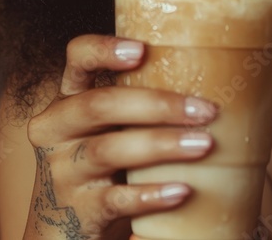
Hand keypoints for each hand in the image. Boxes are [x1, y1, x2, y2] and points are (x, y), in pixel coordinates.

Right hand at [23, 34, 217, 238]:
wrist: (63, 230)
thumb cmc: (101, 168)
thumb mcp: (106, 131)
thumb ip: (136, 108)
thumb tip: (214, 82)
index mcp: (67, 100)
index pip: (76, 58)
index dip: (104, 49)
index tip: (142, 50)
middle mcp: (56, 130)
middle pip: (99, 105)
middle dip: (157, 105)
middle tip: (205, 110)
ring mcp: (62, 172)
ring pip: (109, 150)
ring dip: (161, 145)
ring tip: (204, 145)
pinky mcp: (77, 210)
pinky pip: (114, 199)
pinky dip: (150, 194)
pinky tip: (181, 190)